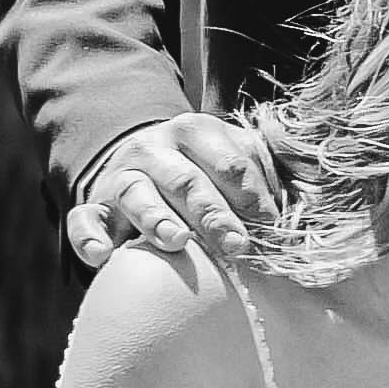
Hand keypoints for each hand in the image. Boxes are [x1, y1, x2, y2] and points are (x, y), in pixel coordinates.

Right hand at [66, 114, 279, 271]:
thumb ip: (266, 173)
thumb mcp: (235, 156)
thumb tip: (303, 205)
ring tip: (178, 242)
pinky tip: (103, 256)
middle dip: (213, 214)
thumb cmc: (203, 169)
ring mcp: (122, 176)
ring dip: (157, 219)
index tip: (273, 226)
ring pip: (136, 194)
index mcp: (197, 131)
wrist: (140, 160)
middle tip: (237, 245)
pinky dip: (89, 237)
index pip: (229, 161)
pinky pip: (84, 219)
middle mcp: (155, 149)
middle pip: (186, 181)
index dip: (253, 195)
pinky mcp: (95, 205)